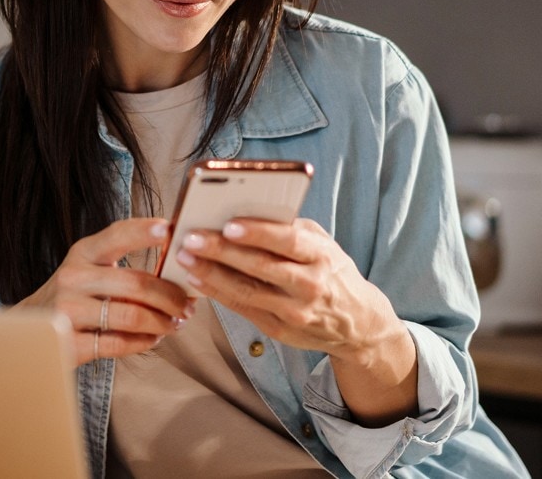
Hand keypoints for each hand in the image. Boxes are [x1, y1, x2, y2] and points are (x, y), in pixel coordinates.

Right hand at [16, 217, 194, 365]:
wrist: (27, 329)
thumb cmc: (73, 296)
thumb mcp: (88, 269)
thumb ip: (122, 264)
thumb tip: (177, 266)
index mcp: (82, 253)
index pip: (117, 235)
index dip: (144, 231)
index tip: (170, 230)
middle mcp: (72, 278)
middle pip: (135, 283)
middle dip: (171, 296)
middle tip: (187, 306)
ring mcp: (67, 311)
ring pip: (131, 316)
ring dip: (162, 322)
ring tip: (174, 324)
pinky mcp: (68, 343)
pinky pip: (118, 343)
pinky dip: (143, 342)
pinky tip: (152, 339)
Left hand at [178, 217, 417, 424]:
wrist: (357, 323)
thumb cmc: (331, 271)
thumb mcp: (323, 244)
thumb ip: (291, 229)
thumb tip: (246, 211)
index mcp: (323, 255)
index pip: (289, 241)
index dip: (258, 233)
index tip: (228, 224)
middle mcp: (311, 285)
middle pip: (261, 267)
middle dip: (221, 252)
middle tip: (190, 238)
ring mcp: (295, 312)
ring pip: (247, 291)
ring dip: (211, 273)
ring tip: (184, 257)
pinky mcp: (280, 330)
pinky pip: (243, 309)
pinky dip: (217, 293)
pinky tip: (196, 279)